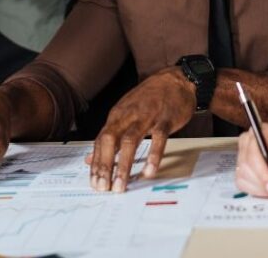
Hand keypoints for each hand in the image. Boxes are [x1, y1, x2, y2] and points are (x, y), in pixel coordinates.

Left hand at [86, 67, 195, 192]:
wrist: (177, 79)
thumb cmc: (151, 98)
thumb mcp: (126, 112)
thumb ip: (109, 135)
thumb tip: (90, 158)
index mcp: (117, 115)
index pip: (101, 141)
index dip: (96, 163)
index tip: (94, 182)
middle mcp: (128, 115)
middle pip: (110, 140)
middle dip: (105, 165)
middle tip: (104, 188)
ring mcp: (147, 116)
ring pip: (130, 141)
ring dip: (124, 165)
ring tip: (121, 185)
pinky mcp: (165, 119)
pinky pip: (158, 139)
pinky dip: (153, 155)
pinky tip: (149, 171)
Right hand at [235, 124, 267, 197]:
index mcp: (262, 132)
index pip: (252, 151)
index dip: (261, 171)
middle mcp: (251, 144)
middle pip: (245, 167)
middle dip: (263, 183)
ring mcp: (248, 158)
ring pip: (244, 178)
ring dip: (262, 189)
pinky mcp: (250, 172)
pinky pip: (246, 185)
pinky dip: (260, 192)